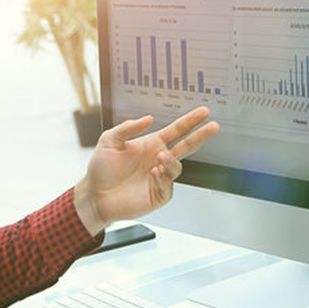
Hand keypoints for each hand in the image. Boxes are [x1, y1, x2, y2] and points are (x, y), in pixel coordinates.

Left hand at [74, 106, 219, 235]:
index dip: (190, 121)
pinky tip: (153, 173)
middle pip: (187, 146)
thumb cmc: (101, 169)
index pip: (176, 130)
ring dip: (171, 161)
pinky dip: (163, 178)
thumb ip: (128, 128)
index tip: (204, 112)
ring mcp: (160, 177)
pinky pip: (168, 186)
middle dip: (201, 136)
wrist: (95, 195)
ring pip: (176, 166)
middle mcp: (158, 159)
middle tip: (213, 126)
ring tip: (159, 157)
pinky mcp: (158, 194)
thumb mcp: (110, 141)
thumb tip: (148, 118)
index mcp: (151, 144)